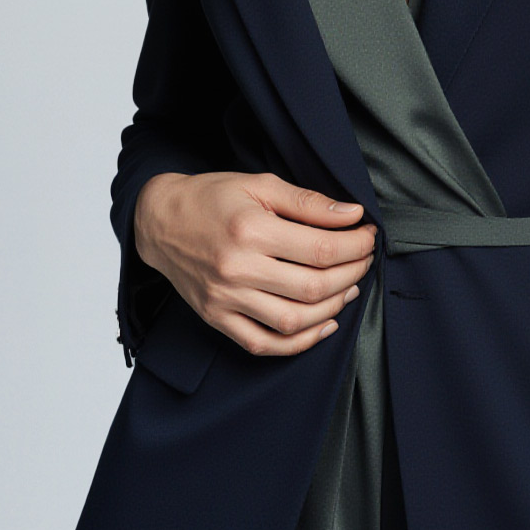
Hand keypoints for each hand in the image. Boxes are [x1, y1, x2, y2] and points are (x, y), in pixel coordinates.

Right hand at [134, 170, 376, 355]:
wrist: (160, 221)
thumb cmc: (212, 197)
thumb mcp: (260, 185)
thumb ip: (307, 202)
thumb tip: (352, 214)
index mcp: (251, 229)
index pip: (320, 249)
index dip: (354, 246)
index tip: (369, 236)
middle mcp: (237, 269)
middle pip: (312, 286)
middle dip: (351, 273)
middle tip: (365, 259)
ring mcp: (225, 299)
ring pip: (293, 320)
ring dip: (333, 308)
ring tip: (350, 288)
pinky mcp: (216, 319)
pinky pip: (263, 344)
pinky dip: (299, 342)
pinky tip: (323, 325)